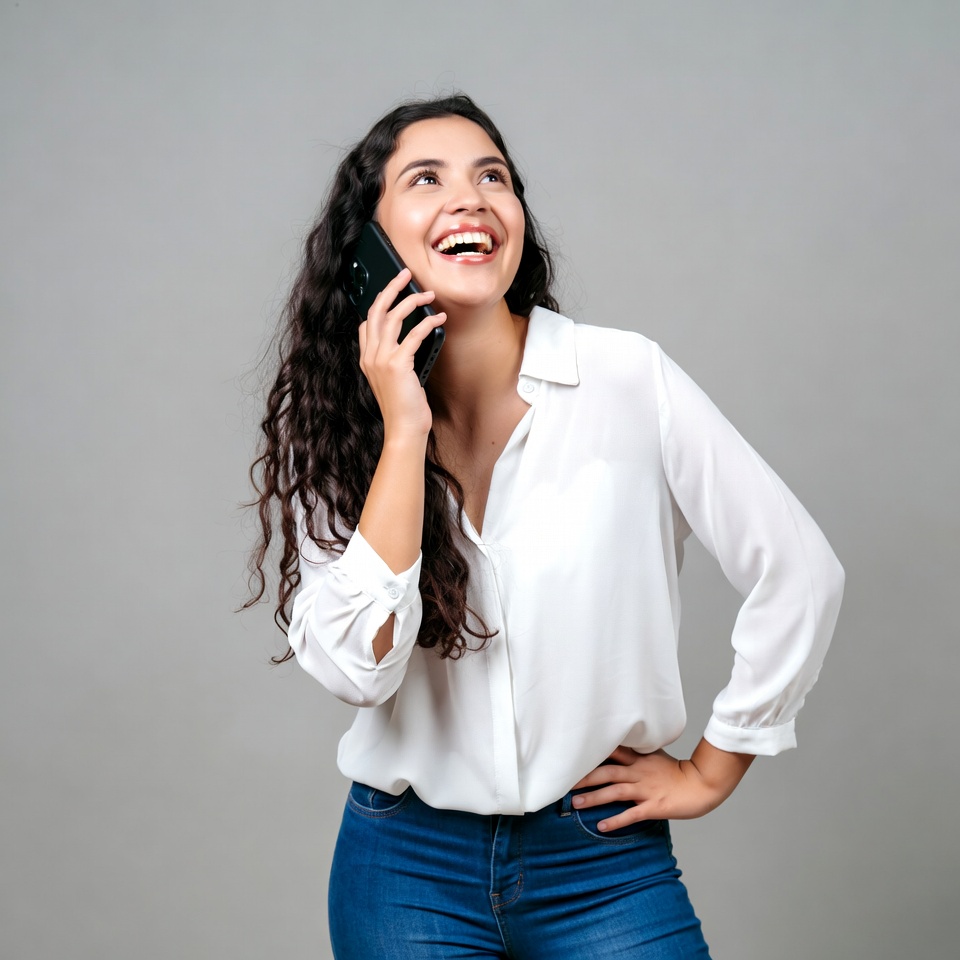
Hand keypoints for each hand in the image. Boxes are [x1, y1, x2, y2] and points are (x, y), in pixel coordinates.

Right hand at [358, 268, 445, 439]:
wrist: (404, 429)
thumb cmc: (404, 408)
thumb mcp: (394, 380)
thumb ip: (394, 361)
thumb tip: (409, 342)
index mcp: (366, 360)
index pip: (366, 323)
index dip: (378, 303)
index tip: (392, 291)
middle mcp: (370, 356)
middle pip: (376, 310)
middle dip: (391, 288)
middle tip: (406, 274)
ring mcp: (381, 359)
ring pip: (393, 316)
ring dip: (413, 300)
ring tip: (429, 295)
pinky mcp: (397, 364)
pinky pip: (413, 334)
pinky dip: (428, 322)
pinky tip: (439, 319)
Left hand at [570, 740, 753, 832]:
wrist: (702, 784)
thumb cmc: (677, 772)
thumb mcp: (654, 756)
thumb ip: (635, 754)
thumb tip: (615, 750)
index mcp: (639, 758)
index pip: (610, 751)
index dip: (590, 754)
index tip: (570, 756)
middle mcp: (639, 771)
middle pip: (606, 771)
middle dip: (584, 777)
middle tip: (564, 782)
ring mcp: (646, 789)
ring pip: (615, 791)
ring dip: (594, 798)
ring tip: (576, 804)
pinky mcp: (654, 806)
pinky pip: (631, 814)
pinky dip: (616, 820)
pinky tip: (602, 826)